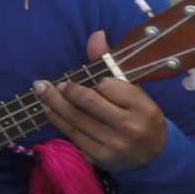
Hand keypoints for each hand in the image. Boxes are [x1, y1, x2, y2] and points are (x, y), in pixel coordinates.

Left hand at [34, 31, 171, 171]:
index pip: (108, 86)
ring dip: (54, 104)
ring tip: (41, 92)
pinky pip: (74, 135)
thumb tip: (95, 35)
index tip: (88, 80)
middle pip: (88, 102)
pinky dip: (58, 120)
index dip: (94, 81)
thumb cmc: (140, 116)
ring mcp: (115, 145)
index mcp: (144, 107)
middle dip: (65, 90)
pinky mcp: (101, 157)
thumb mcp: (134, 91)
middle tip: (48, 83)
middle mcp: (130, 127)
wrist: (153, 155)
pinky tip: (49, 110)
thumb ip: (111, 65)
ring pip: (76, 119)